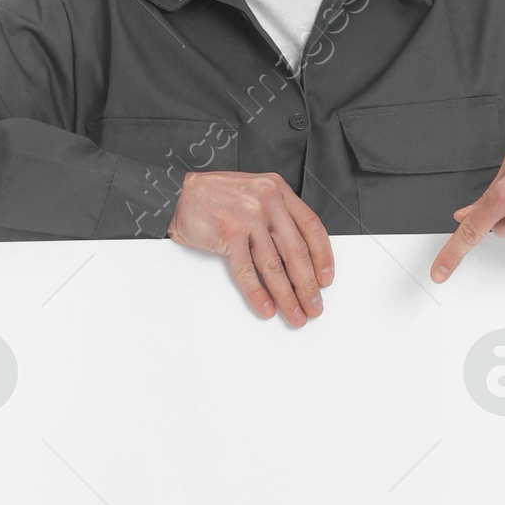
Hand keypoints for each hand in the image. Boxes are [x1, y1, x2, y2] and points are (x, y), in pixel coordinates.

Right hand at [170, 170, 334, 325]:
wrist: (177, 194)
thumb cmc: (215, 198)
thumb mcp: (254, 196)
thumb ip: (276, 218)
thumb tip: (298, 260)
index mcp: (278, 190)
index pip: (311, 226)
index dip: (323, 257)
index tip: (326, 279)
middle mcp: (267, 200)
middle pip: (297, 250)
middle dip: (308, 285)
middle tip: (314, 306)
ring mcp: (248, 215)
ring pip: (274, 265)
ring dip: (287, 295)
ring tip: (295, 313)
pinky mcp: (229, 231)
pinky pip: (248, 271)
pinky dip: (258, 294)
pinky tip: (266, 307)